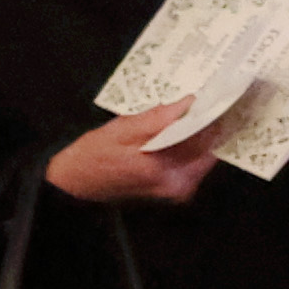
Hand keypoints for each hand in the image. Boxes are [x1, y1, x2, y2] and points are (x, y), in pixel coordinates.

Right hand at [45, 100, 221, 206]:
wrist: (74, 184)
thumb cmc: (92, 156)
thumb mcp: (121, 130)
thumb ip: (158, 119)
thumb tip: (188, 103)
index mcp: (168, 172)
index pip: (206, 140)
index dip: (211, 117)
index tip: (213, 97)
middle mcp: (180, 187)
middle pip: (207, 149)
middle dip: (205, 125)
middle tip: (202, 101)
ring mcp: (179, 191)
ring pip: (200, 155)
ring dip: (196, 134)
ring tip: (188, 112)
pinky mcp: (173, 190)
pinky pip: (190, 162)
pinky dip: (188, 145)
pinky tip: (176, 130)